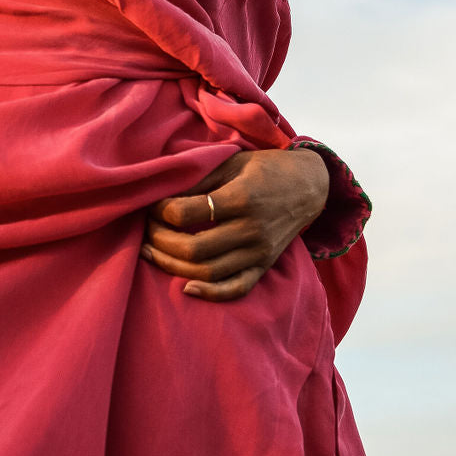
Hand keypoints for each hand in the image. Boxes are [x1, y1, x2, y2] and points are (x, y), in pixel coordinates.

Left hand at [140, 148, 329, 301]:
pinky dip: (210, 293)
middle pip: (193, 248)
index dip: (161, 211)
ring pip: (208, 272)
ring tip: (151, 251)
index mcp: (241, 198)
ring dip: (172, 266)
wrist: (309, 185)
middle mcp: (251, 230)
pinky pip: (236, 289)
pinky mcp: (264, 267)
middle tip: (146, 229)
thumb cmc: (265, 168)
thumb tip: (162, 195)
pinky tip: (185, 287)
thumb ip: (199, 180)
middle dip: (160, 240)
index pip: (186, 213)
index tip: (151, 205)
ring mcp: (259, 253)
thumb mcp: (231, 162)